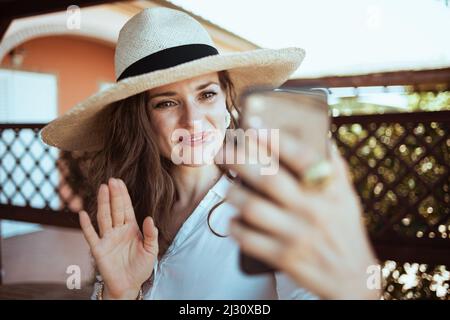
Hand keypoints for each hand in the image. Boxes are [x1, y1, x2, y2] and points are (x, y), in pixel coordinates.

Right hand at [78, 178, 157, 298]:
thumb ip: (151, 234)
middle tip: (112, 180)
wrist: (129, 285)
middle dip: (114, 195)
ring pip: (104, 217)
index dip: (123, 195)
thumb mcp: (151, 250)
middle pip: (115, 209)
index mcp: (131, 228)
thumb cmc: (141, 266)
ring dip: (103, 204)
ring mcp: (107, 238)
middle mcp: (118, 230)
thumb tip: (149, 218)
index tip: (119, 181)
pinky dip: (86, 225)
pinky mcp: (98, 249)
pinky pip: (91, 236)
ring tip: (102, 189)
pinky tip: (83, 214)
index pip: (126, 208)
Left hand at [221, 134, 380, 299]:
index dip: (276, 141)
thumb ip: (334, 166)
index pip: (302, 158)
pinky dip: (235, 227)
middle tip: (222, 152)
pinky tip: (233, 220)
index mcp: (329, 191)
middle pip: (268, 179)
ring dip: (233, 194)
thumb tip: (321, 135)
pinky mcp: (284, 257)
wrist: (351, 277)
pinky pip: (249, 239)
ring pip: (252, 208)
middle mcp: (313, 210)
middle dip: (239, 161)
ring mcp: (297, 235)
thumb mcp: (346, 196)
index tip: (253, 128)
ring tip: (228, 189)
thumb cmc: (344, 229)